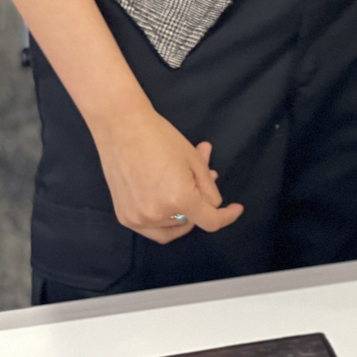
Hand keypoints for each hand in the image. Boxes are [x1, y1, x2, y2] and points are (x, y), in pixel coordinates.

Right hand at [93, 110, 243, 243]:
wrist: (122, 128)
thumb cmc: (160, 138)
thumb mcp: (194, 160)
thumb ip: (208, 187)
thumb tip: (212, 204)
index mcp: (180, 199)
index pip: (210, 221)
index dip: (227, 216)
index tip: (235, 209)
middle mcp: (158, 215)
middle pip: (190, 221)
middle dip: (200, 204)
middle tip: (203, 180)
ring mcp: (138, 219)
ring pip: (171, 227)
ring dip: (181, 210)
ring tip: (182, 182)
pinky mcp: (124, 217)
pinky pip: (152, 227)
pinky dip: (164, 217)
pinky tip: (165, 193)